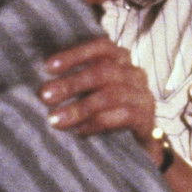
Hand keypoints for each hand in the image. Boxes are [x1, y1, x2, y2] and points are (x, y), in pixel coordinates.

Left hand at [41, 37, 158, 158]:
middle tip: (45, 96)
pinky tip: (79, 131)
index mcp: (122, 61)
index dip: (75, 54)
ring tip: (56, 119)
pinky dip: (97, 123)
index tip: (48, 67)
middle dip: (71, 83)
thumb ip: (77, 82)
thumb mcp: (95, 91)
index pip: (102, 47)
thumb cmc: (110, 112)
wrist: (142, 144)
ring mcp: (143, 96)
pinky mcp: (146, 119)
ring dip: (80, 107)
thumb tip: (44, 85)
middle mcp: (135, 74)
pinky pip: (122, 116)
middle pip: (103, 72)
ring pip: (110, 95)